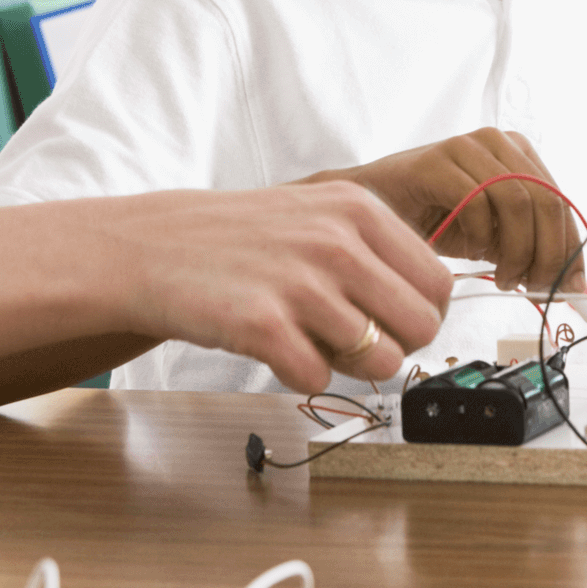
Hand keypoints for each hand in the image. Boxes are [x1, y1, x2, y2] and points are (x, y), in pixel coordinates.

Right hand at [89, 181, 451, 394]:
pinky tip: (271, 347)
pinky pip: (318, 378)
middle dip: (391, 345)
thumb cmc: (236, 237)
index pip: (437, 284)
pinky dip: (298, 374)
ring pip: (380, 361)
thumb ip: (373, 248)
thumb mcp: (314, 213)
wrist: (149, 246)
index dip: (418, 315)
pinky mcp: (262, 324)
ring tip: (306, 339)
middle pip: (421, 327)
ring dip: (347, 365)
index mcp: (357, 208)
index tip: (387, 321)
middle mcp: (335, 241)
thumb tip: (432, 305)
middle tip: (349, 339)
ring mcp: (300, 282)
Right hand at [310, 129, 584, 294]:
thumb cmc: (435, 219)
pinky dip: (482, 236)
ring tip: (504, 277)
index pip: (560, 201)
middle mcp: (496, 141)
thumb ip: (530, 243)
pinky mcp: (436, 160)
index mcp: (517, 153)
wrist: (372, 207)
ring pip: (518, 200)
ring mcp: (466, 146)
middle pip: (546, 199)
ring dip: (517, 250)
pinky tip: (473, 253)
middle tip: (534, 286)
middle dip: (547, 253)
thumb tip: (571, 281)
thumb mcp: (494, 234)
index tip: (570, 286)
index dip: (570, 248)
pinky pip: (478, 201)